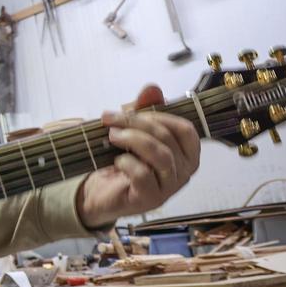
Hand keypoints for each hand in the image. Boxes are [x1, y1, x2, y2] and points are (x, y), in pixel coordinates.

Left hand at [76, 84, 200, 228]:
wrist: (100, 194)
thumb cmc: (123, 161)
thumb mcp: (132, 132)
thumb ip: (144, 110)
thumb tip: (152, 88)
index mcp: (186, 154)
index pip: (185, 129)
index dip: (160, 116)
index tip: (130, 109)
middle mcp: (184, 172)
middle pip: (167, 139)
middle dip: (136, 123)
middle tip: (109, 118)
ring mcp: (169, 188)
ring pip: (160, 156)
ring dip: (132, 139)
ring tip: (112, 136)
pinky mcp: (150, 199)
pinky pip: (143, 175)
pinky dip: (127, 163)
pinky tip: (116, 161)